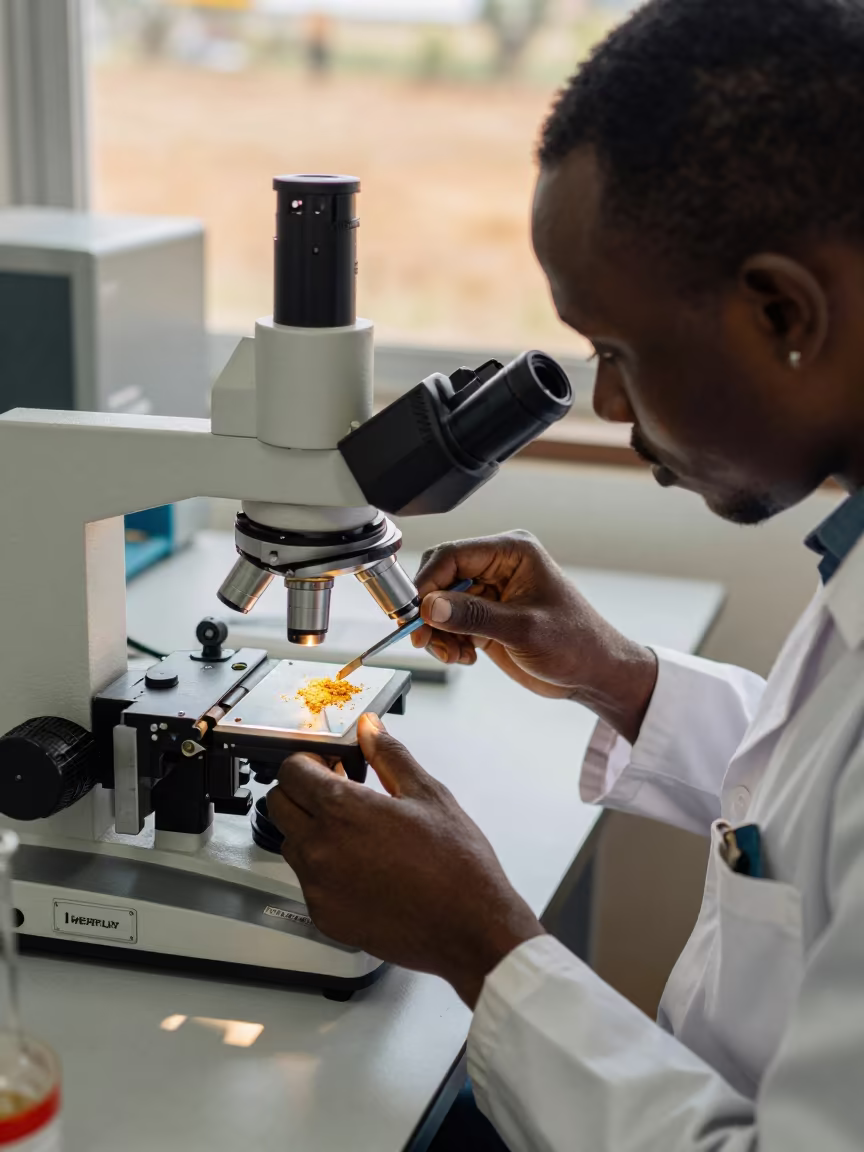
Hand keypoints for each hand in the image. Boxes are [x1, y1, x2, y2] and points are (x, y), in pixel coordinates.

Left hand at [267, 714, 544, 1007]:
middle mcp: (321, 848)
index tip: (327, 764)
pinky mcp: (324, 916)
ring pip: (291, 844)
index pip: (291, 770)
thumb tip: (369, 729)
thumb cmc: (456, 865)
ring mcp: (319, 886)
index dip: (308, 761)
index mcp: (343, 809)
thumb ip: (389, 755)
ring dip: (311, 830)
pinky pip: (309, 882)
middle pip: (279, 805)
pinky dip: (325, 870)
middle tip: (337, 793)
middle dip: (301, 792)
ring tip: (356, 834)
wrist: (469, 927)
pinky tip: (363, 869)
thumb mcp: (428, 794)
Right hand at [411, 531, 656, 743]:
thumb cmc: (576, 643)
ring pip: (441, 604)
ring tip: (454, 655)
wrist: (593, 673)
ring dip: (439, 632)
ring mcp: (491, 592)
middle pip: (441, 578)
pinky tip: (464, 657)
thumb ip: (475, 616)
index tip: (414, 612)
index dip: (427, 582)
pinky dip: (449, 641)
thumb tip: (431, 606)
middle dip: (429, 611)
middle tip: (423, 639)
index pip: (452, 555)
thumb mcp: (523, 629)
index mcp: (512, 552)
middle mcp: (498, 566)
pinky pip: (451, 623)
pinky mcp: (487, 617)